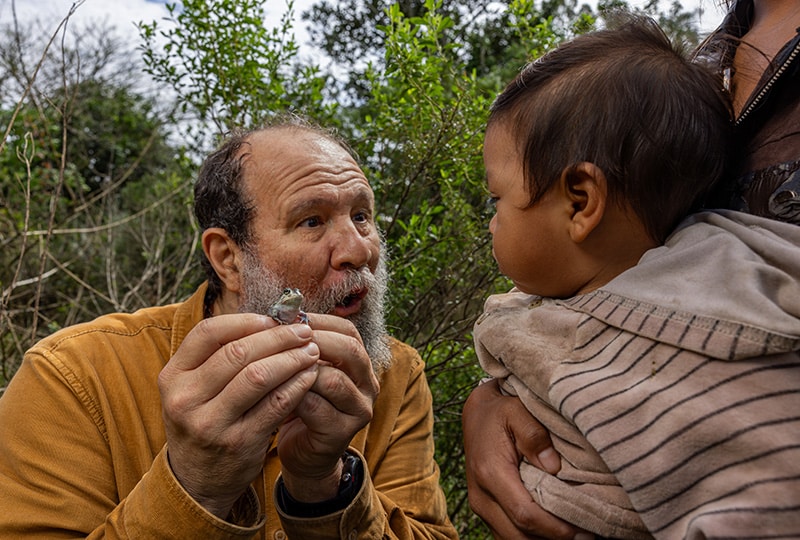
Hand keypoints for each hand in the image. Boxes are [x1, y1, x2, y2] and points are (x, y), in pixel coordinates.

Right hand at [158, 313, 320, 517]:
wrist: (196, 480)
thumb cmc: (203, 420)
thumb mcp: (193, 389)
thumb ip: (219, 356)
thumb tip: (269, 319)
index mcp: (172, 376)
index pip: (208, 333)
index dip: (245, 320)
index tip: (273, 318)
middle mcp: (185, 399)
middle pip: (237, 353)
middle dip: (277, 337)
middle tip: (303, 330)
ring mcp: (211, 423)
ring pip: (258, 376)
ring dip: (291, 358)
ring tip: (311, 351)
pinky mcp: (239, 442)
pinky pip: (276, 404)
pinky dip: (297, 385)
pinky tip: (310, 376)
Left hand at [277, 313, 379, 501]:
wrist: (304, 454)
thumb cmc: (300, 405)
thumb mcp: (304, 372)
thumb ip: (299, 348)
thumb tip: (275, 314)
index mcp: (359, 363)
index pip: (347, 330)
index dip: (318, 321)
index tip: (286, 317)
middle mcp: (367, 384)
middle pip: (350, 350)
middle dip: (313, 340)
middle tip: (283, 339)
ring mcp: (359, 409)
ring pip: (334, 380)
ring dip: (301, 370)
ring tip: (275, 365)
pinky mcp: (342, 432)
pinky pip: (317, 409)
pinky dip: (293, 397)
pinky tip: (272, 393)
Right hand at [463, 379, 589, 538]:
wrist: (475, 414)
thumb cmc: (499, 411)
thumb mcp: (517, 411)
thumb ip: (534, 435)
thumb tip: (554, 466)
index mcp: (490, 473)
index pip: (525, 514)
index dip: (555, 528)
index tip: (584, 530)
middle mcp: (481, 495)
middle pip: (518, 536)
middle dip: (552, 539)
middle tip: (587, 535)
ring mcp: (480, 505)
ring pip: (512, 539)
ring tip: (574, 534)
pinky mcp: (484, 509)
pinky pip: (507, 534)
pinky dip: (532, 537)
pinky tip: (554, 530)